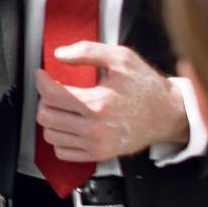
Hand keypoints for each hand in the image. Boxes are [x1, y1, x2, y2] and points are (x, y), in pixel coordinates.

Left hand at [34, 42, 186, 160]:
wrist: (167, 114)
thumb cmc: (146, 86)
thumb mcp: (121, 58)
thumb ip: (88, 52)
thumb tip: (59, 54)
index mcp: (99, 103)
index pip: (51, 94)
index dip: (40, 80)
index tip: (42, 74)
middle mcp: (95, 128)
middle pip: (45, 115)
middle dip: (44, 99)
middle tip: (54, 90)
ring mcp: (95, 145)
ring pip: (50, 134)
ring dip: (51, 118)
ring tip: (63, 107)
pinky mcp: (97, 155)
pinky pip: (61, 151)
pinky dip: (60, 137)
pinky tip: (69, 124)